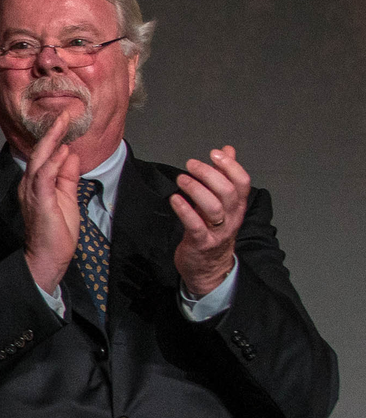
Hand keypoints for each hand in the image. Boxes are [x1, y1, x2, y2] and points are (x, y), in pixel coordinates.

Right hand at [20, 108, 82, 292]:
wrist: (48, 257)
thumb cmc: (57, 231)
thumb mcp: (67, 197)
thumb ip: (67, 176)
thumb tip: (70, 153)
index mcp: (36, 183)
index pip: (45, 155)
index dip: (55, 137)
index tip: (67, 119)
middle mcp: (29, 184)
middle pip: (40, 153)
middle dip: (52, 131)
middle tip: (65, 113)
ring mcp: (32, 193)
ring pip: (40, 161)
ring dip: (52, 141)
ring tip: (63, 123)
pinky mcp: (39, 202)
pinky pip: (44, 178)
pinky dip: (53, 163)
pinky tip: (62, 151)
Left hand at [170, 145, 247, 298]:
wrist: (209, 267)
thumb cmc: (213, 230)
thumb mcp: (222, 202)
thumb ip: (224, 175)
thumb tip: (227, 150)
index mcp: (237, 206)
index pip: (242, 182)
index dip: (230, 166)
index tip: (214, 154)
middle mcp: (231, 217)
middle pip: (227, 191)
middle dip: (209, 174)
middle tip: (191, 164)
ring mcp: (218, 231)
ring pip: (213, 207)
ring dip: (196, 190)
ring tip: (181, 179)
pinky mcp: (201, 243)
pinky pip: (195, 225)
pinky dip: (184, 210)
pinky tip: (175, 199)